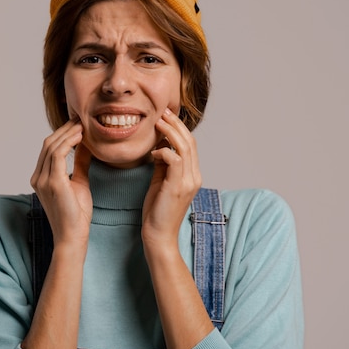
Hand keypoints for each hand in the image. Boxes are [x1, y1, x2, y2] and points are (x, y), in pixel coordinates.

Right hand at [30, 120, 92, 246]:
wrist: (73, 236)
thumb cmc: (76, 214)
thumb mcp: (79, 182)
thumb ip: (79, 163)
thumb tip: (86, 146)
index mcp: (41, 178)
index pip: (48, 148)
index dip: (62, 133)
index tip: (77, 123)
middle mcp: (38, 177)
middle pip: (48, 144)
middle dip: (64, 129)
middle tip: (80, 118)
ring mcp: (43, 180)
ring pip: (52, 147)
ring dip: (67, 133)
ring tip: (82, 124)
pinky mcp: (52, 183)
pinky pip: (57, 155)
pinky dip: (68, 142)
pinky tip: (80, 137)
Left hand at [142, 108, 201, 247]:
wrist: (159, 235)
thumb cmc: (157, 210)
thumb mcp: (161, 182)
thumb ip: (164, 165)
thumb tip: (159, 147)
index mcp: (193, 175)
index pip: (190, 145)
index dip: (179, 128)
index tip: (164, 117)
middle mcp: (195, 176)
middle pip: (190, 141)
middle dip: (175, 124)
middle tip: (162, 113)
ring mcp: (188, 182)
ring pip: (184, 147)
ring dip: (170, 132)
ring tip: (157, 123)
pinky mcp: (177, 186)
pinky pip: (175, 160)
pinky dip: (164, 151)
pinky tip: (153, 153)